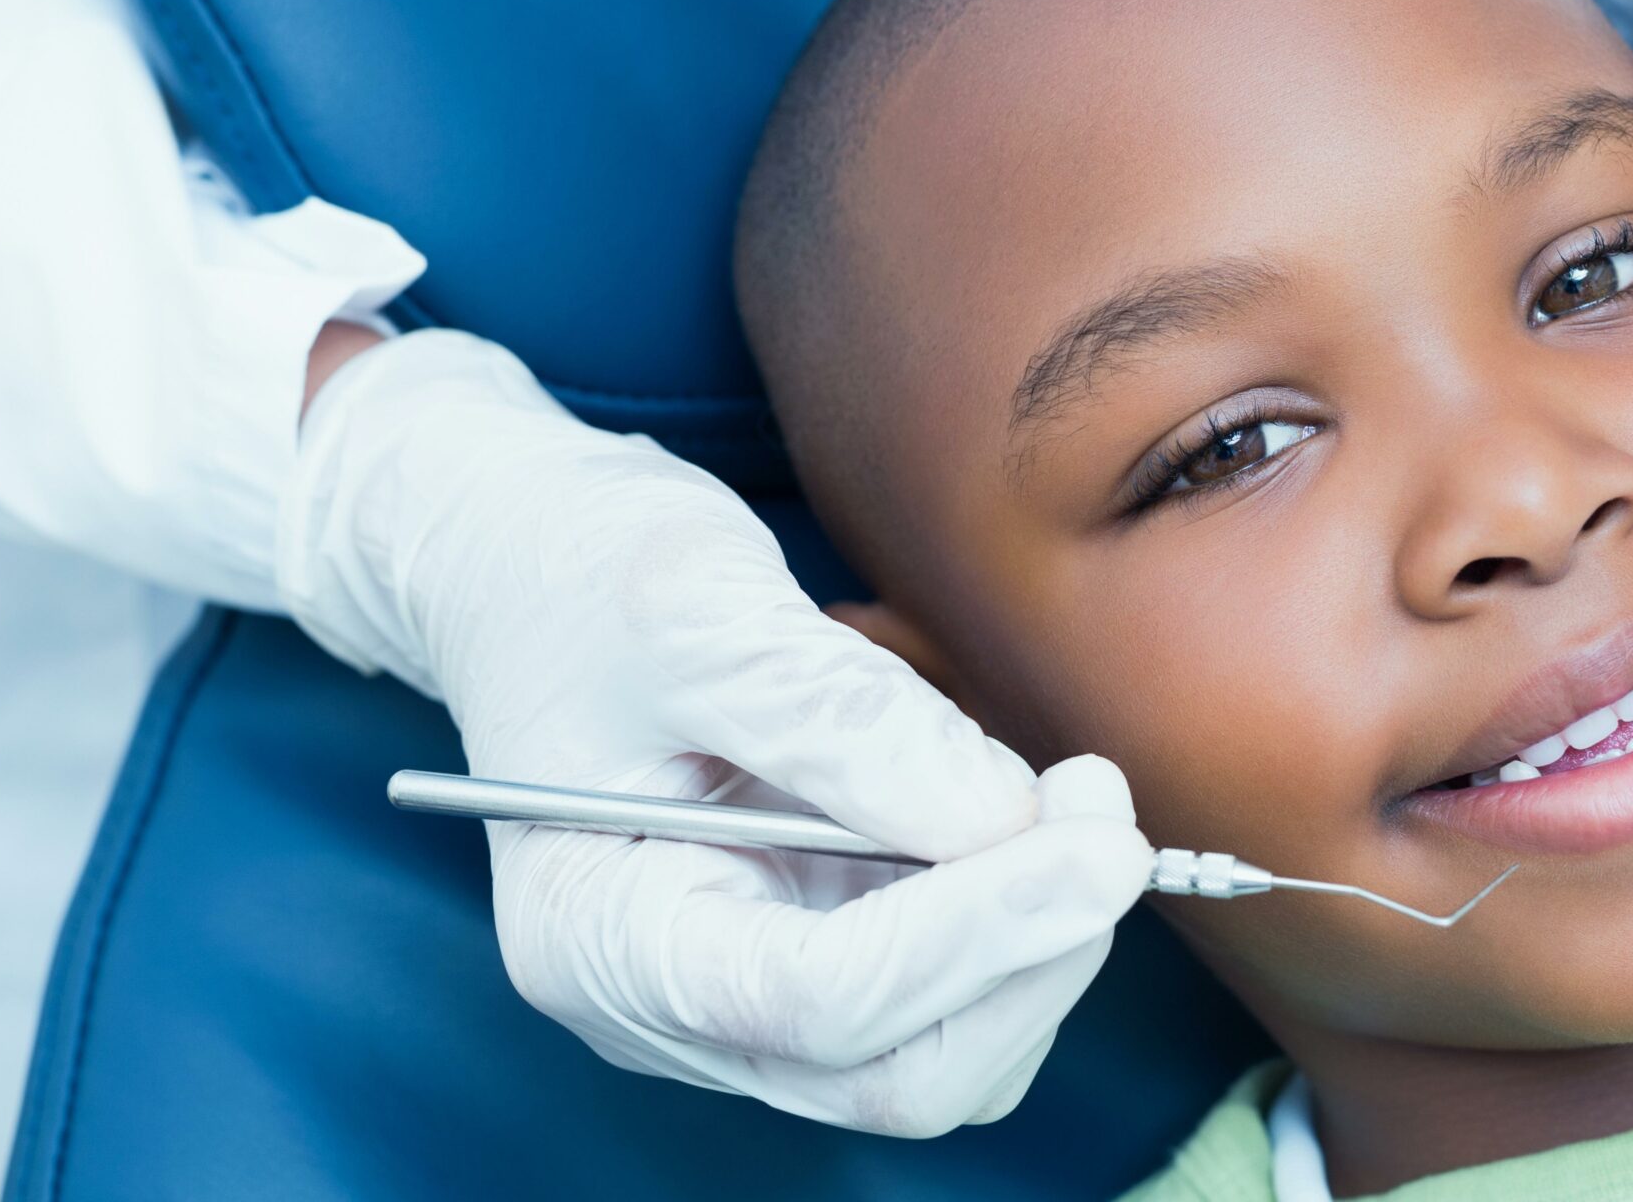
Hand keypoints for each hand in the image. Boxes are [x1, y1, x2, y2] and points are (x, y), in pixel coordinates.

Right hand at [278, 330, 1150, 1134]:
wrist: (528, 562)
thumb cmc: (579, 574)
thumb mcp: (692, 607)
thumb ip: (837, 719)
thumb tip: (1002, 816)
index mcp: (601, 939)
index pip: (820, 1001)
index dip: (978, 930)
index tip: (1100, 838)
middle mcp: (672, 1007)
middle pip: (902, 1071)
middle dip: (1031, 953)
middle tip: (1103, 809)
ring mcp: (748, 994)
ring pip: (951, 1055)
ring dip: (1041, 942)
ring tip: (1060, 792)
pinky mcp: (817, 952)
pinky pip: (958, 996)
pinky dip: (1022, 920)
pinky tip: (1019, 810)